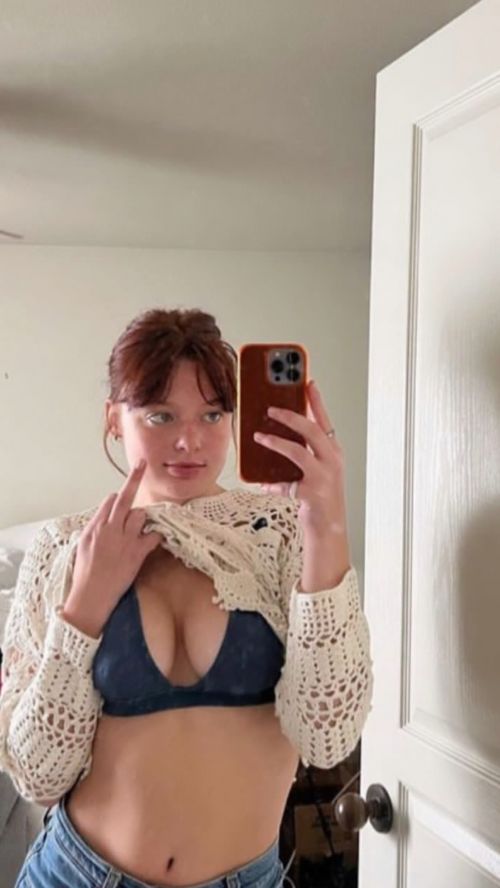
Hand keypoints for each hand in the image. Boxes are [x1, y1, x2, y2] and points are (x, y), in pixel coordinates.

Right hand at [63, 461, 162, 635]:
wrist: (91, 596)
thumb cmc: (85, 574)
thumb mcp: (82, 547)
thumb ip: (94, 530)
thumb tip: (102, 519)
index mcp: (95, 527)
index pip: (109, 501)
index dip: (117, 498)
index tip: (122, 497)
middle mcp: (110, 529)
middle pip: (124, 498)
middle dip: (133, 478)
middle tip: (142, 464)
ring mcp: (124, 540)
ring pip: (140, 514)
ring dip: (144, 518)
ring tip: (141, 529)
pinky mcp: (136, 553)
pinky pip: (153, 536)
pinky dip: (158, 535)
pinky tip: (159, 538)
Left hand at [253, 380, 346, 532]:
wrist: (330, 526)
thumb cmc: (320, 494)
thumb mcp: (317, 467)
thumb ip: (303, 450)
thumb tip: (277, 432)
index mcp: (333, 451)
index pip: (324, 420)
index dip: (316, 401)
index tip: (307, 382)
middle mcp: (332, 461)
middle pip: (312, 431)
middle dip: (291, 417)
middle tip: (271, 408)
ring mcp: (323, 477)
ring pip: (298, 452)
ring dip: (276, 442)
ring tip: (259, 436)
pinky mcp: (312, 494)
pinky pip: (285, 484)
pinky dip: (271, 483)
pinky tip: (261, 482)